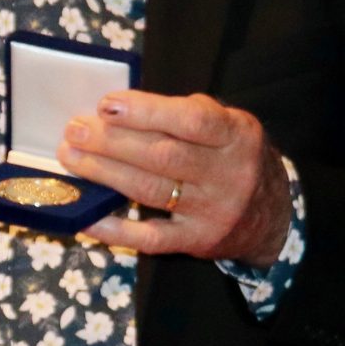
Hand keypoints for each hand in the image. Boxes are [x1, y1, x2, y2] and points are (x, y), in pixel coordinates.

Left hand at [60, 88, 291, 262]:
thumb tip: (119, 109)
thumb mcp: (229, 126)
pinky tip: (86, 217)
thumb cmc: (234, 157)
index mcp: (237, 135)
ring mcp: (213, 211)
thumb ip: (186, 114)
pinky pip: (152, 237)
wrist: (273, 216)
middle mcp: (228, 173)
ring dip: (105, 173)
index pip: (192, 120)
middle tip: (74, 131)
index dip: (147, 111)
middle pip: (163, 156)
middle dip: (112, 142)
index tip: (106, 104)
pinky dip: (116, 228)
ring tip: (71, 157)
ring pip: (151, 190)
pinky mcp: (198, 241)